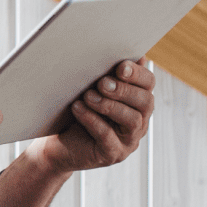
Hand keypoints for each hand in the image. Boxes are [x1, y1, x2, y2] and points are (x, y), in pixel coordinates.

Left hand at [31, 59, 154, 174]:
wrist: (58, 143)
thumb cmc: (78, 110)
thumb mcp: (92, 88)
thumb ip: (107, 72)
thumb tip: (121, 52)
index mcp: (138, 100)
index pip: (149, 84)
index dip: (138, 74)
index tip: (120, 66)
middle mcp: (139, 121)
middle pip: (146, 102)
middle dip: (124, 90)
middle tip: (102, 82)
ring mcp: (129, 140)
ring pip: (131, 120)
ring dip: (109, 105)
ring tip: (87, 95)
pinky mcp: (112, 154)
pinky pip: (107, 137)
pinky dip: (92, 120)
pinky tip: (78, 108)